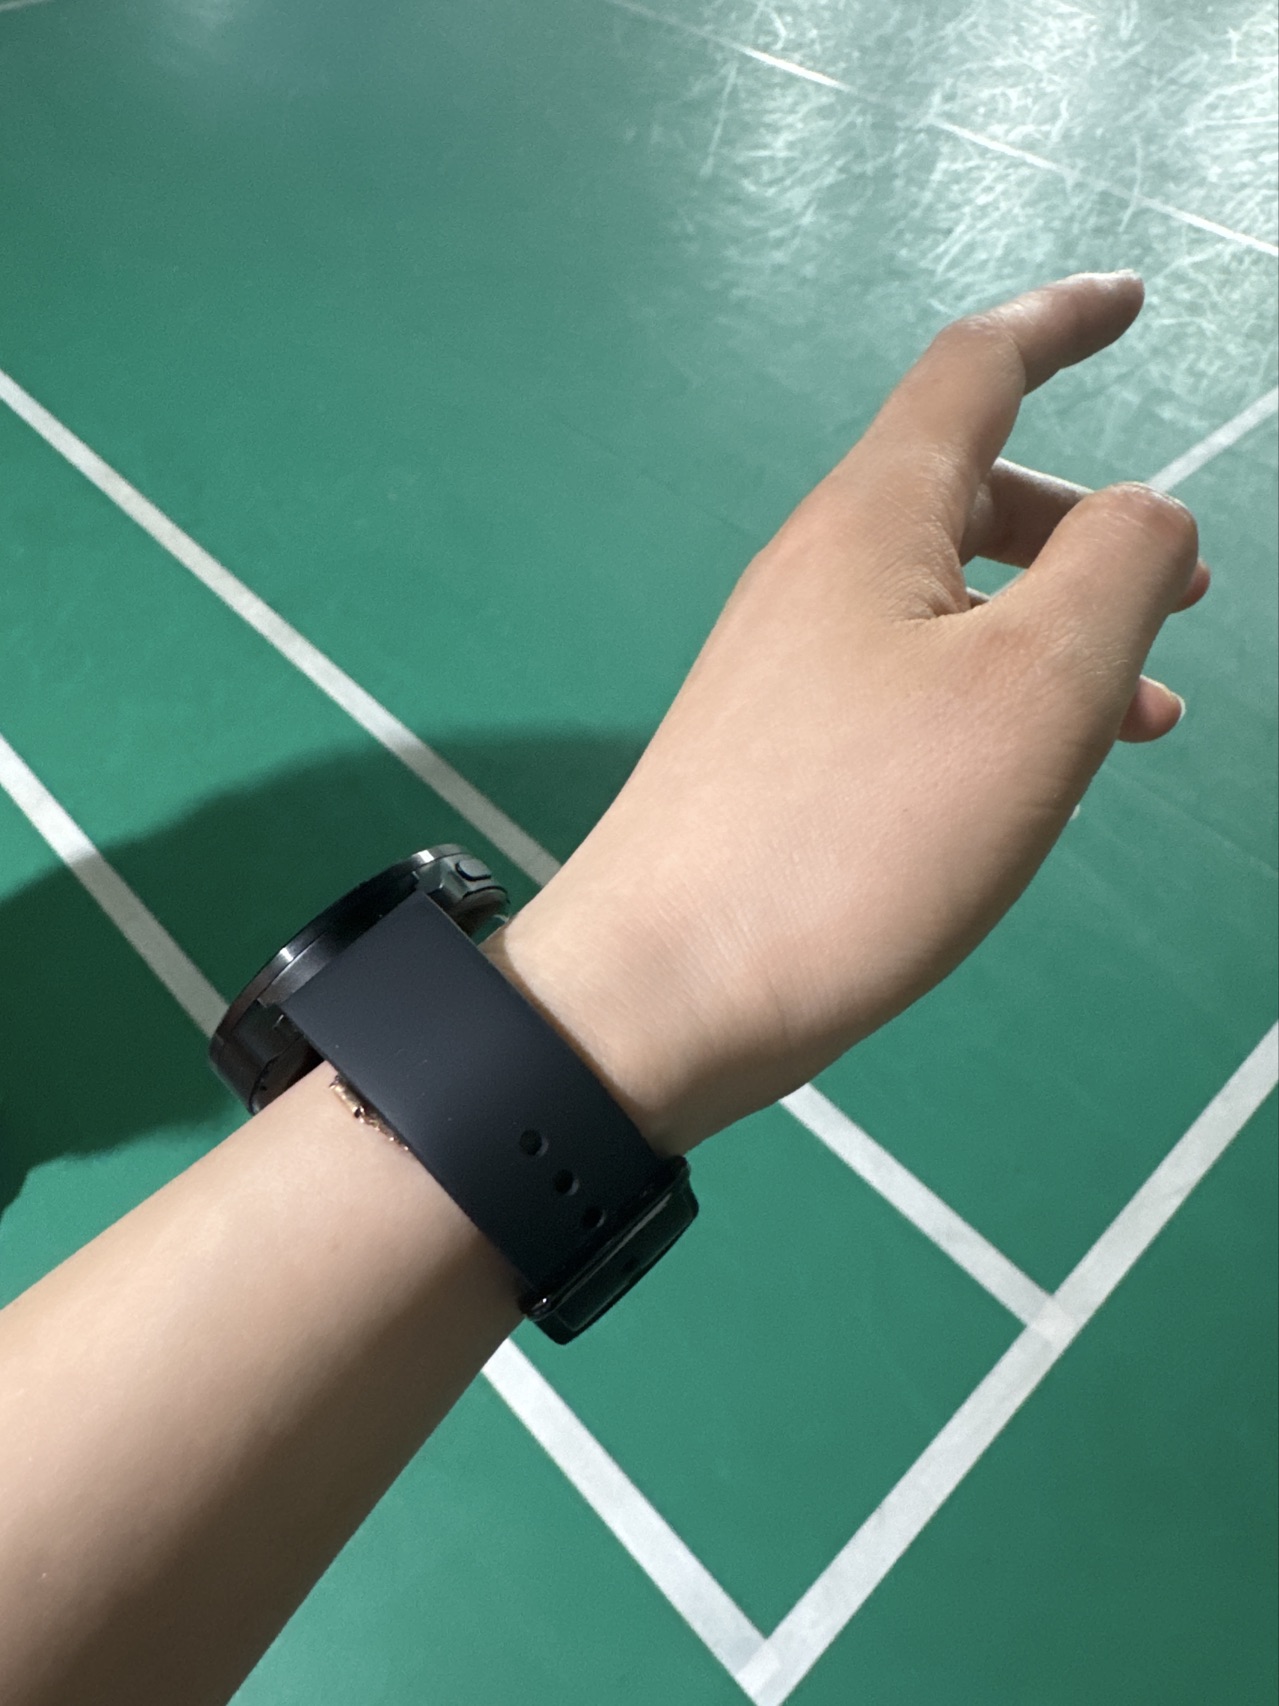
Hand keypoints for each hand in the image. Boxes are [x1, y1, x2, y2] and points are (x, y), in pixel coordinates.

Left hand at [487, 273, 1208, 1150]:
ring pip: (947, 606)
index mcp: (873, 522)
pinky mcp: (772, 753)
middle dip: (1085, 526)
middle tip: (1180, 594)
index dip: (1062, 322)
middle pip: (967, 496)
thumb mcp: (1034, 691)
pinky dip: (990, 699)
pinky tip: (1028, 779)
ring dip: (1052, 633)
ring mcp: (782, 666)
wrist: (663, 990)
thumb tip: (1146, 511)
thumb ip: (1117, 572)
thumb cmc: (860, 833)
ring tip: (1141, 716)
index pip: (975, 371)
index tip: (1130, 303)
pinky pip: (907, 683)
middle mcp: (815, 574)